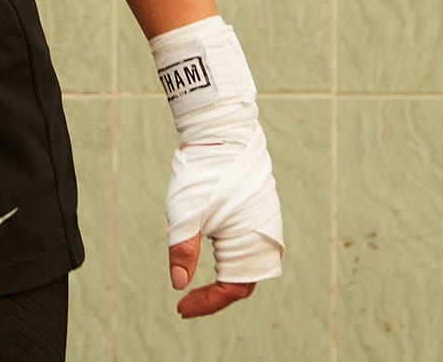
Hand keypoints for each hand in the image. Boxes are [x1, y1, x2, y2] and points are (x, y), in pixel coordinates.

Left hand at [163, 131, 282, 319]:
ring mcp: (265, 223)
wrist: (222, 134)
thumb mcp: (185, 214)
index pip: (231, 290)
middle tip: (186, 302)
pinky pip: (249, 247)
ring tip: (196, 286)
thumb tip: (178, 284)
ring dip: (223, 279)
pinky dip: (230, 260)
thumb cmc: (204, 172)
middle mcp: (265, 237)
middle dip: (214, 296)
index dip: (206, 304)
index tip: (181, 308)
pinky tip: (211, 256)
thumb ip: (182, 251)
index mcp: (249, 242)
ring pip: (247, 265)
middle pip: (242, 282)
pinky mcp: (260, 212)